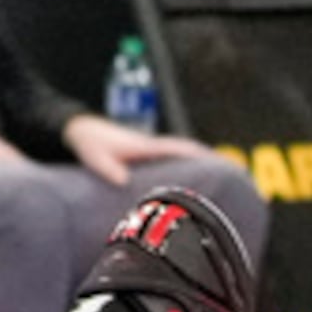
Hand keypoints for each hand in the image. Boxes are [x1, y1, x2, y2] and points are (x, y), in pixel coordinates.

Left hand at [59, 112, 212, 186]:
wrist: (80, 129)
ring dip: (199, 162)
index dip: (198, 155)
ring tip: (221, 177)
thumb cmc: (90, 143)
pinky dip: (184, 163)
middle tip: (231, 172)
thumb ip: (109, 169)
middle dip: (208, 159)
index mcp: (145, 146)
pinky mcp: (144, 154)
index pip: (177, 149)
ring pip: (180, 154)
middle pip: (186, 151)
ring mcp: (149, 149)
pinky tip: (191, 177)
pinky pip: (170, 158)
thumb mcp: (96, 158)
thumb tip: (124, 181)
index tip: (217, 163)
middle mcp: (151, 146)